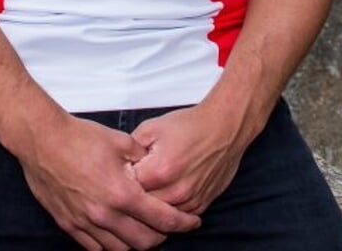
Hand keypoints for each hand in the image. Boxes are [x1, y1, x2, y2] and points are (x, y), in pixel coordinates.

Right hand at [16, 114, 201, 249]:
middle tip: (167, 226)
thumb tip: (155, 168)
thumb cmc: (79, 137)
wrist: (42, 140)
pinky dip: (110, 245)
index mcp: (122, 193)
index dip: (183, 223)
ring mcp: (85, 223)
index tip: (192, 222)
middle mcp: (105, 214)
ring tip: (142, 230)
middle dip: (162, 236)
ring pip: (120, 249)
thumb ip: (143, 159)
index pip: (162, 219)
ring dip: (136, 242)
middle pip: (145, 242)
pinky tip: (116, 234)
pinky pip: (94, 248)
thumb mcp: (120, 142)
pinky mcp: (69, 224)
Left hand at [128, 104, 252, 214]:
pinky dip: (169, 208)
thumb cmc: (190, 126)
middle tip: (137, 179)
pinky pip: (177, 216)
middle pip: (142, 207)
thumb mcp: (151, 128)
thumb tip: (117, 165)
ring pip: (160, 216)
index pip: (127, 188)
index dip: (122, 180)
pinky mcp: (201, 204)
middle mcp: (175, 191)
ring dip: (152, 205)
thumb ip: (130, 150)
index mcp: (159, 171)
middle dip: (135, 195)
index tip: (124, 172)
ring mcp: (190, 201)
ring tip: (152, 186)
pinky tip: (167, 192)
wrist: (224, 128)